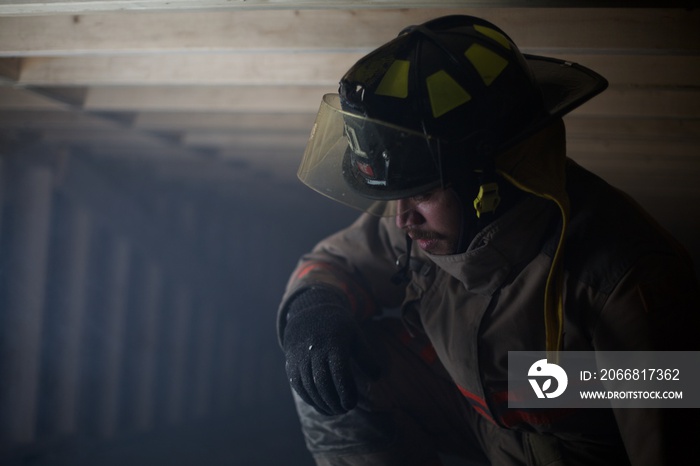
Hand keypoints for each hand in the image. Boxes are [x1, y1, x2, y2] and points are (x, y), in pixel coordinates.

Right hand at [282, 287, 380, 415]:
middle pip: (322, 383)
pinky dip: (311, 400)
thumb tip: (377, 378)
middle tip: (345, 409)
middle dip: (334, 401)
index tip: (352, 404)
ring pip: (309, 387)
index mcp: (333, 343)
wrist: (307, 315)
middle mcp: (314, 351)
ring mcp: (300, 359)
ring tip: (336, 411)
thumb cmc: (337, 328)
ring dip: (322, 404)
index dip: (345, 391)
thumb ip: (367, 356)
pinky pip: (299, 387)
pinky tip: (322, 406)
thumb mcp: (356, 335)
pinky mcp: (291, 365)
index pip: (339, 372)